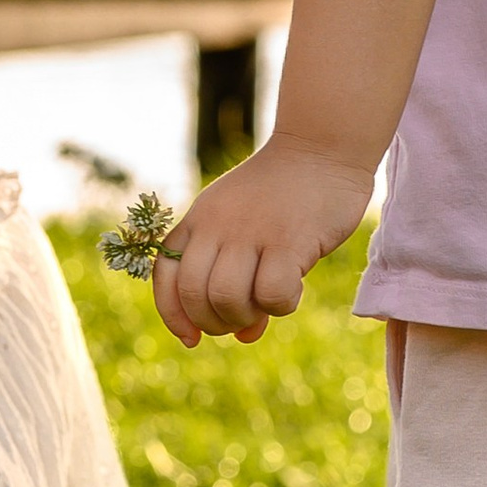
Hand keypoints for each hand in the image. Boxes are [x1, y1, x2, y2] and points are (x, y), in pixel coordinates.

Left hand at [151, 140, 376, 346]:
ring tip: (267, 306)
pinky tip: (294, 290)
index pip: (165, 275)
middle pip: (194, 294)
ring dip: (245, 317)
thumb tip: (244, 336)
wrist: (322, 148)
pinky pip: (271, 295)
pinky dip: (280, 307)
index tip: (190, 338)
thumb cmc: (285, 195)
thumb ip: (237, 277)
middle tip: (242, 322)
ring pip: (226, 298)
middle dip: (214, 323)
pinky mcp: (288, 240)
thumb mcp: (247, 229)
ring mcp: (250, 232)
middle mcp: (217, 225)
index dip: (172, 314)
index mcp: (199, 219)